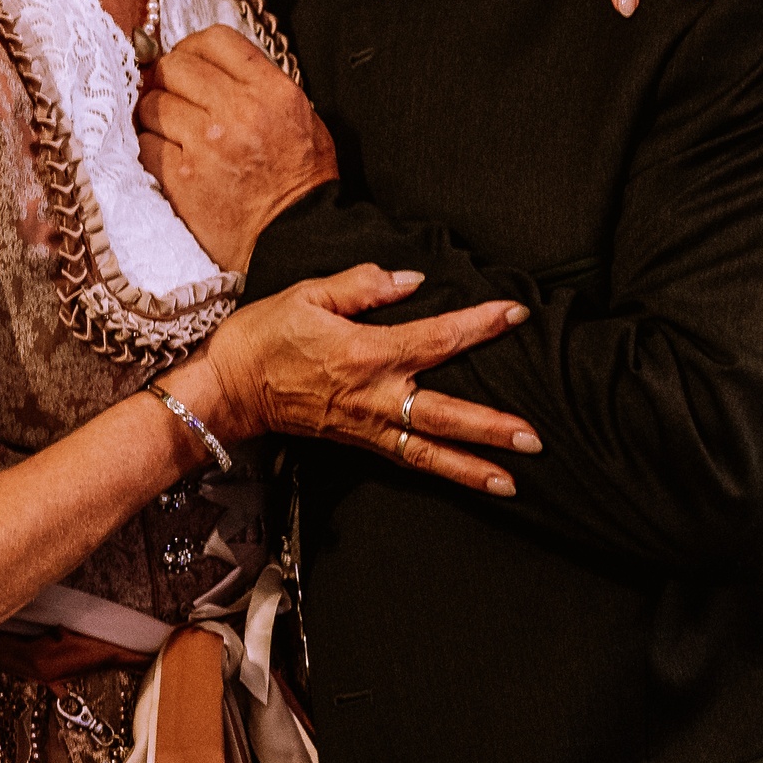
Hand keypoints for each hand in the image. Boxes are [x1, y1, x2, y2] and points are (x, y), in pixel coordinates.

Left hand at [137, 25, 337, 271]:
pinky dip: (150, 146)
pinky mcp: (179, 177)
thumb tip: (210, 65)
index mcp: (272, 91)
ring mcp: (205, 144)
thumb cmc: (301, 180)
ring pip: (151, 102)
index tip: (189, 63)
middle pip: (175, 65)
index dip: (193, 47)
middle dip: (167, 76)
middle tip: (171, 93)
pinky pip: (145, 142)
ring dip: (155, 112)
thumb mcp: (300, 116)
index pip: (215, 39)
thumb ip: (258, 83)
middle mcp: (238, 110)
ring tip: (170, 128)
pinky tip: (167, 155)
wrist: (295, 237)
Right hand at [180, 265, 540, 495]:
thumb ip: (363, 285)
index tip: (517, 314)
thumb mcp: (309, 294)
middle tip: (534, 439)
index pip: (438, 338)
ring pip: (428, 452)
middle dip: (491, 428)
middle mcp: (374, 396)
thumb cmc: (265, 335)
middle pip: (444, 416)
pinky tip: (469, 479)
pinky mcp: (358, 442)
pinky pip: (407, 460)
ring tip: (513, 481)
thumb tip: (410, 280)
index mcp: (367, 352)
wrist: (228, 387)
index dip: (480, 325)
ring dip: (472, 468)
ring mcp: (367, 425)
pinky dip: (441, 471)